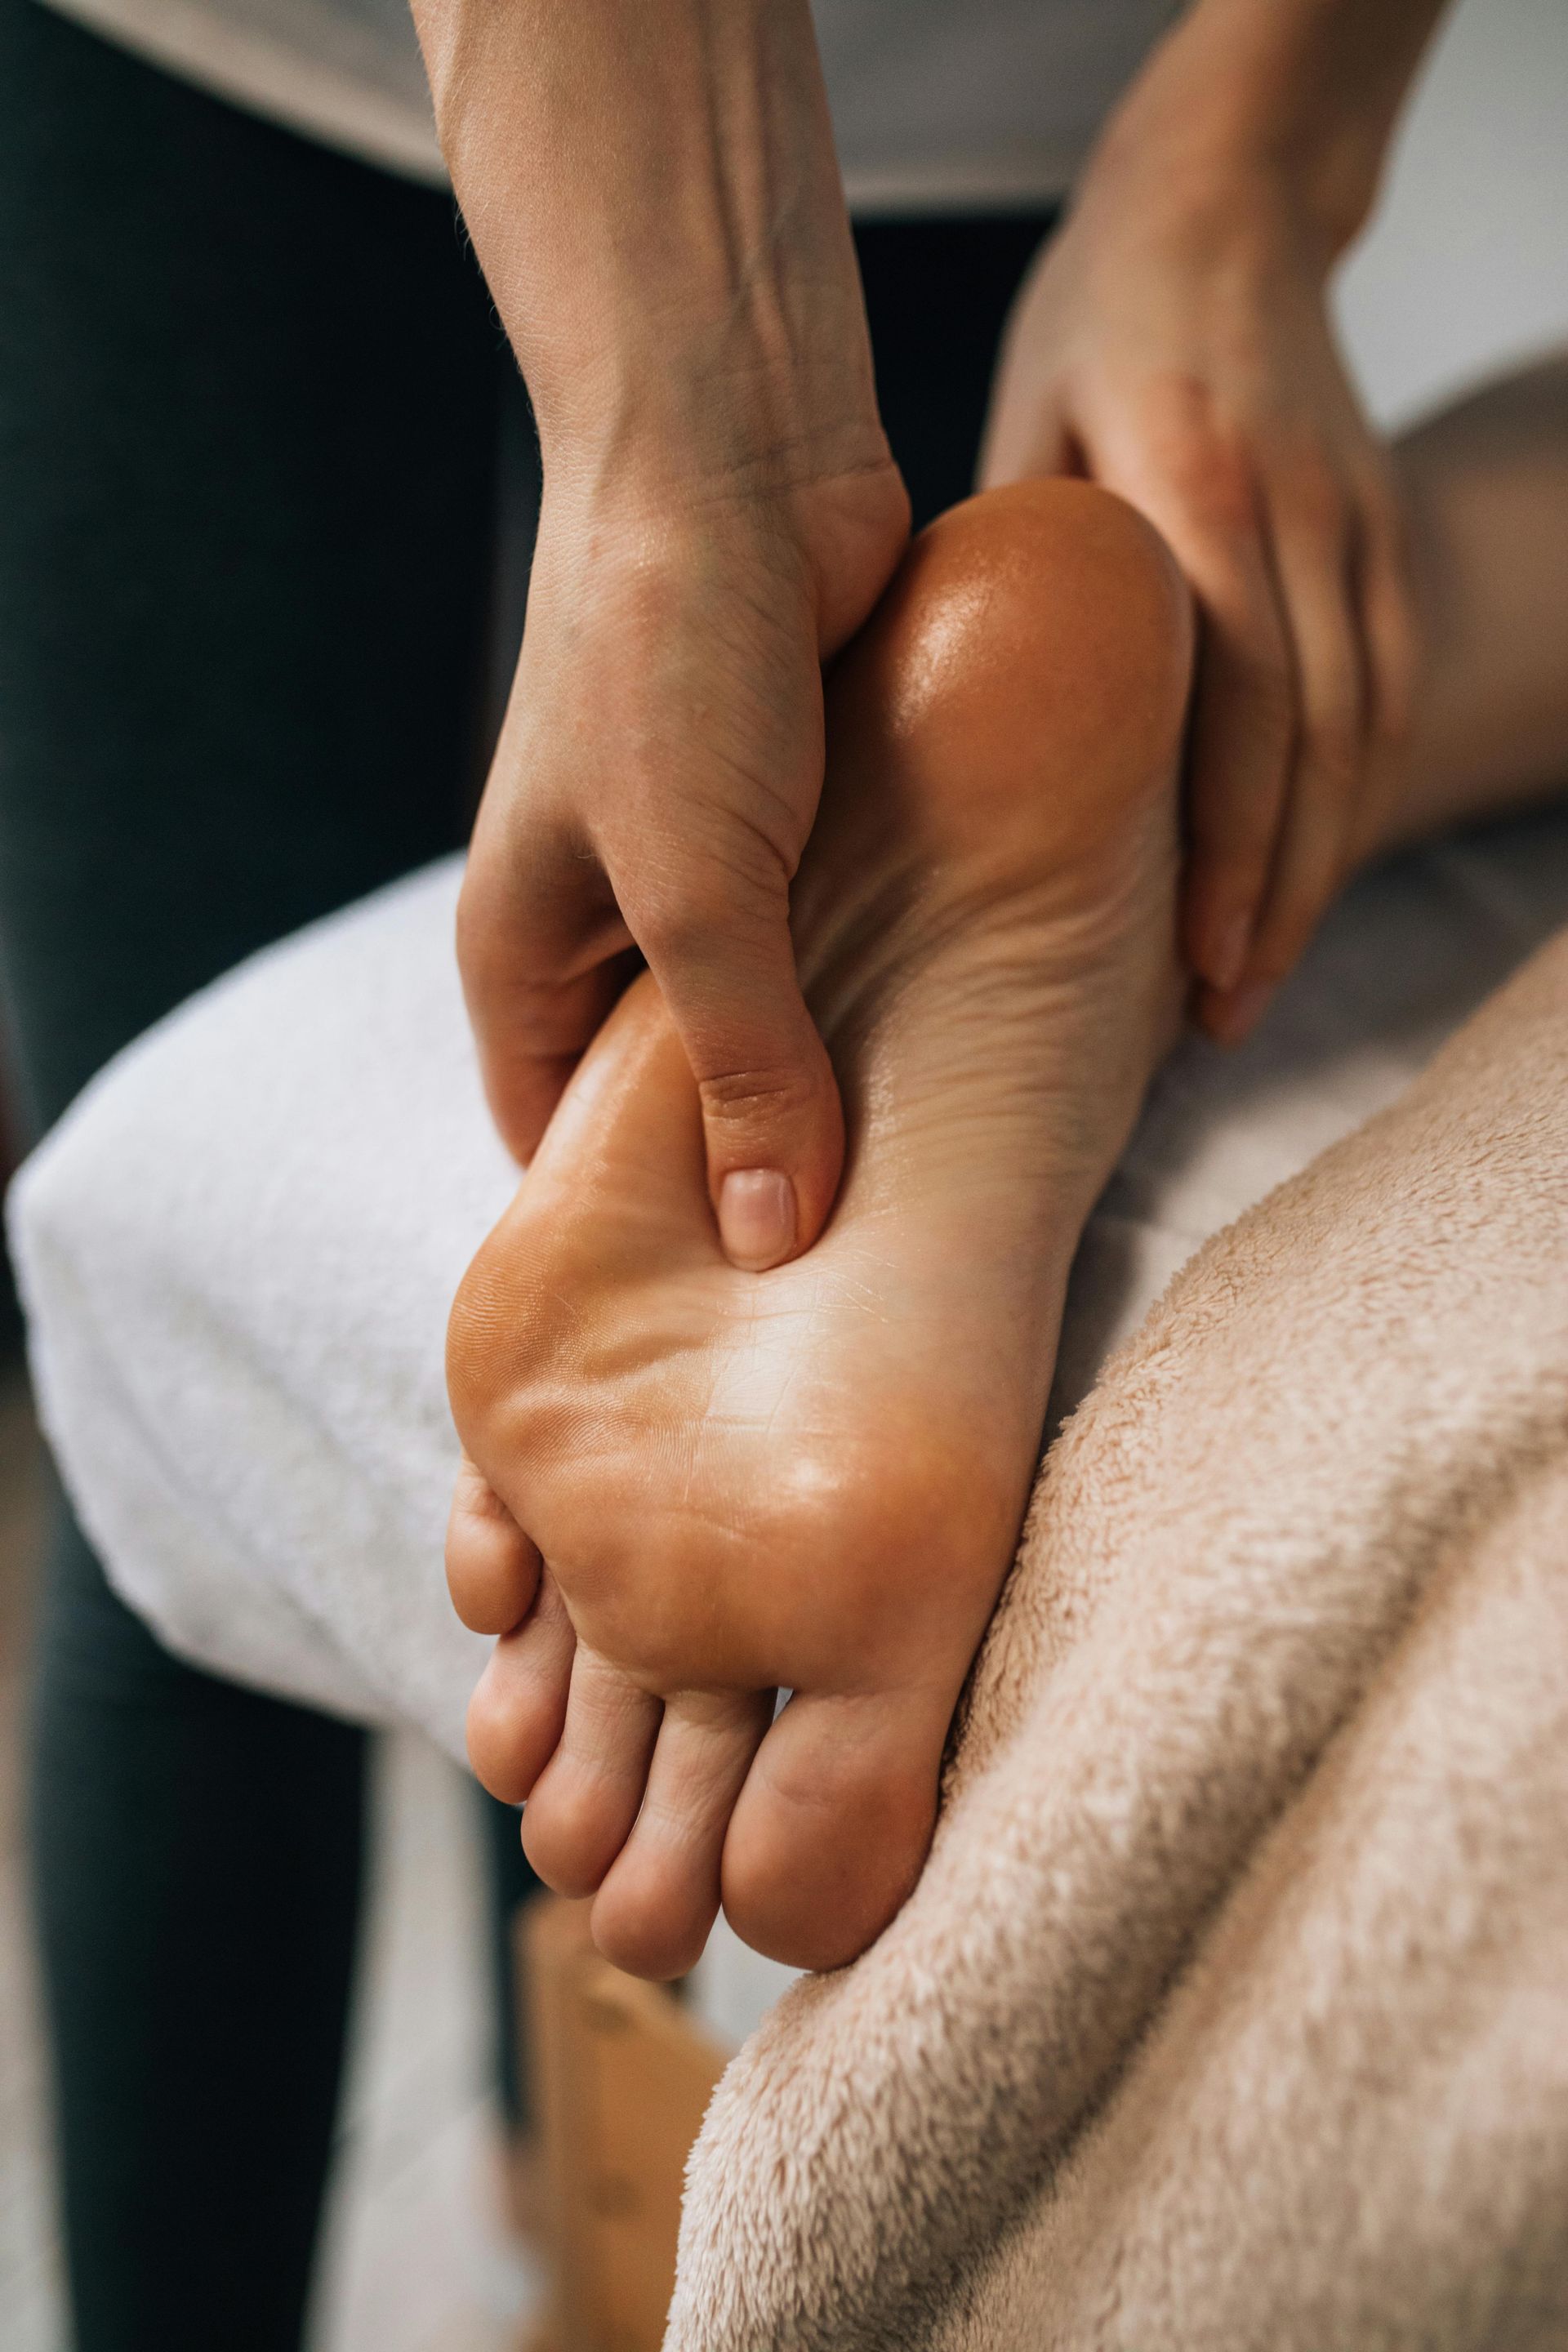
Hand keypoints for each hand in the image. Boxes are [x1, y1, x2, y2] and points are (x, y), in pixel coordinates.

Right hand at [459, 457, 908, 1263]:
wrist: (740, 447)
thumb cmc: (666, 653)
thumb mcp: (695, 887)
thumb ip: (742, 1060)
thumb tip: (779, 1233)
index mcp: (523, 954)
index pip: (558, 1145)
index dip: (634, 1235)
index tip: (737, 1320)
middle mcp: (606, 925)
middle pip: (673, 1095)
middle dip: (753, 1170)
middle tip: (861, 1277)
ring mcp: (706, 871)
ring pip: (768, 1019)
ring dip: (838, 1078)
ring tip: (930, 1187)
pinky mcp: (799, 819)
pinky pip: (840, 938)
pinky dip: (888, 987)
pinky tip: (968, 1050)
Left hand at [980, 3, 1431, 1041]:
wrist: (1234, 198)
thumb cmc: (1101, 314)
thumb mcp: (1026, 420)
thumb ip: (1012, 566)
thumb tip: (947, 718)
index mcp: (1202, 490)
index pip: (1241, 710)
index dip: (1227, 851)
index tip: (1194, 964)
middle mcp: (1303, 517)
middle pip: (1318, 749)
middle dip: (1275, 897)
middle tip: (1222, 1014)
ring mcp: (1363, 525)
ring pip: (1366, 736)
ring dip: (1317, 867)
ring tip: (1252, 977)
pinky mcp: (1384, 535)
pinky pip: (1383, 698)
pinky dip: (1346, 799)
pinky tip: (1294, 874)